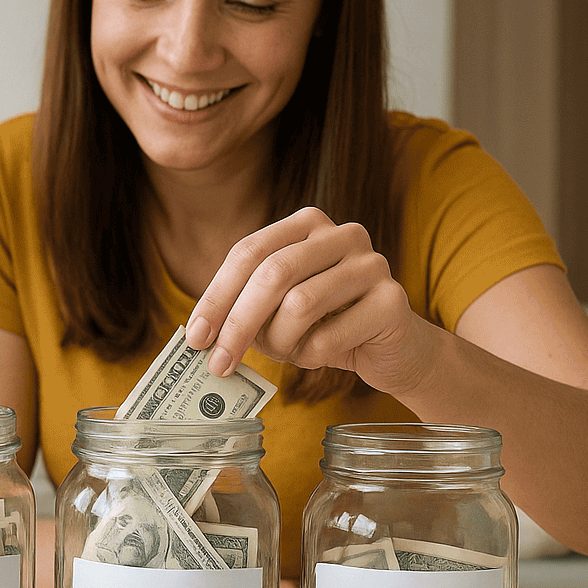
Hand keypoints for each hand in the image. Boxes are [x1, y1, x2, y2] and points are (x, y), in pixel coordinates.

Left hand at [184, 207, 428, 394]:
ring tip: (288, 352)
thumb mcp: (277, 310)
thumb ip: (243, 308)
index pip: (248, 252)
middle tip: (218, 363)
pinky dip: (311, 356)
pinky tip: (319, 355)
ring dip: (281, 342)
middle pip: (273, 274)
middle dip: (237, 324)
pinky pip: (329, 337)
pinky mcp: (392, 301)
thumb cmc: (324, 325)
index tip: (195, 337)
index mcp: (307, 224)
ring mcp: (372, 263)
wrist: (392, 348)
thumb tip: (199, 335)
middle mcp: (342, 233)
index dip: (216, 295)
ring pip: (300, 305)